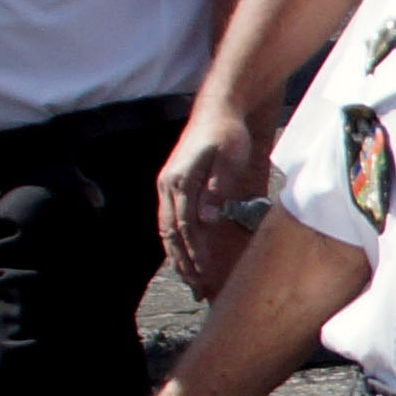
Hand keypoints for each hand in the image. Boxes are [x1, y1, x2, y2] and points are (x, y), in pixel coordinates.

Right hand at [159, 107, 265, 299]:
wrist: (218, 109)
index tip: (205, 273)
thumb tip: (207, 218)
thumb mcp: (229, 157)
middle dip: (182, 262)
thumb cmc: (227, 133)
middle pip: (170, 233)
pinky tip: (185, 255)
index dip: (194, 252)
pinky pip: (170, 219)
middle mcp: (167, 185)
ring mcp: (167, 185)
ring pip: (166, 229)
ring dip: (177, 255)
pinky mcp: (172, 185)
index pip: (185, 226)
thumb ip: (218, 186)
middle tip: (195, 287)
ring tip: (190, 279)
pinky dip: (176, 241)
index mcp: (179, 180)